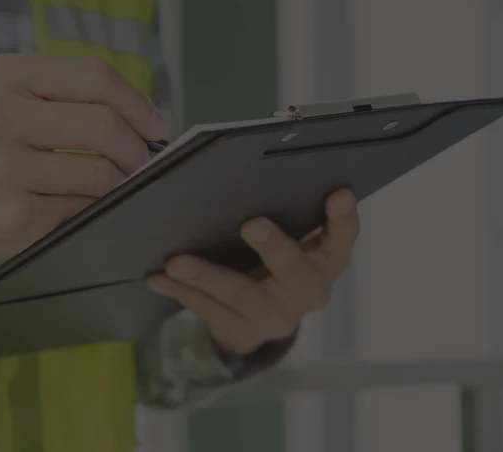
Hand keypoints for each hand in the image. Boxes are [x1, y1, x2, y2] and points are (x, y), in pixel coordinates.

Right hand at [0, 55, 167, 293]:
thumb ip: (56, 91)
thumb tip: (135, 113)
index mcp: (2, 77)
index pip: (94, 76)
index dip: (137, 100)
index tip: (154, 121)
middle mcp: (2, 117)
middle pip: (105, 125)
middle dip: (138, 147)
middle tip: (143, 157)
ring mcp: (7, 171)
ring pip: (100, 174)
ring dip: (119, 181)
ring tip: (114, 180)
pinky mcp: (14, 218)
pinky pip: (81, 210)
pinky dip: (92, 207)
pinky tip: (82, 203)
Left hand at [146, 189, 359, 356]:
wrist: (260, 317)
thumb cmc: (276, 257)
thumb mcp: (293, 236)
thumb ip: (287, 209)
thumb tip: (254, 171)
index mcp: (326, 258)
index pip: (344, 237)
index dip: (343, 218)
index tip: (338, 193)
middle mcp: (308, 290)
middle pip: (294, 270)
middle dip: (273, 247)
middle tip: (251, 224)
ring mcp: (276, 316)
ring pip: (242, 296)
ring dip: (207, 276)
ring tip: (177, 262)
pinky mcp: (243, 331)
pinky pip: (209, 310)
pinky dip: (181, 292)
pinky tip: (159, 278)